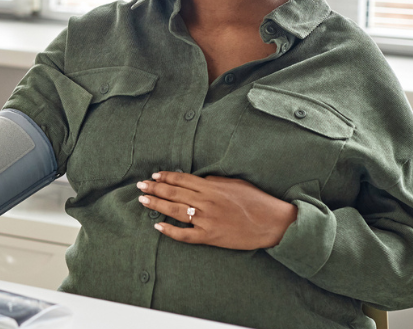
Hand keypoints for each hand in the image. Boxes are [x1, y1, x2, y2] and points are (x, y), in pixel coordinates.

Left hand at [136, 171, 297, 249]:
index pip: (181, 179)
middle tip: (140, 186)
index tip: (154, 176)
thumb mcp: (234, 183)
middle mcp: (206, 201)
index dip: (165, 177)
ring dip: (156, 204)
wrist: (272, 223)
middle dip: (154, 189)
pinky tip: (158, 226)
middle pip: (173, 193)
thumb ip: (212, 181)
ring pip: (175, 211)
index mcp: (211, 187)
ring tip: (143, 200)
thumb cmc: (256, 201)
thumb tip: (196, 180)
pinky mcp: (210, 236)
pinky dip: (170, 231)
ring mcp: (206, 219)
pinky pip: (185, 234)